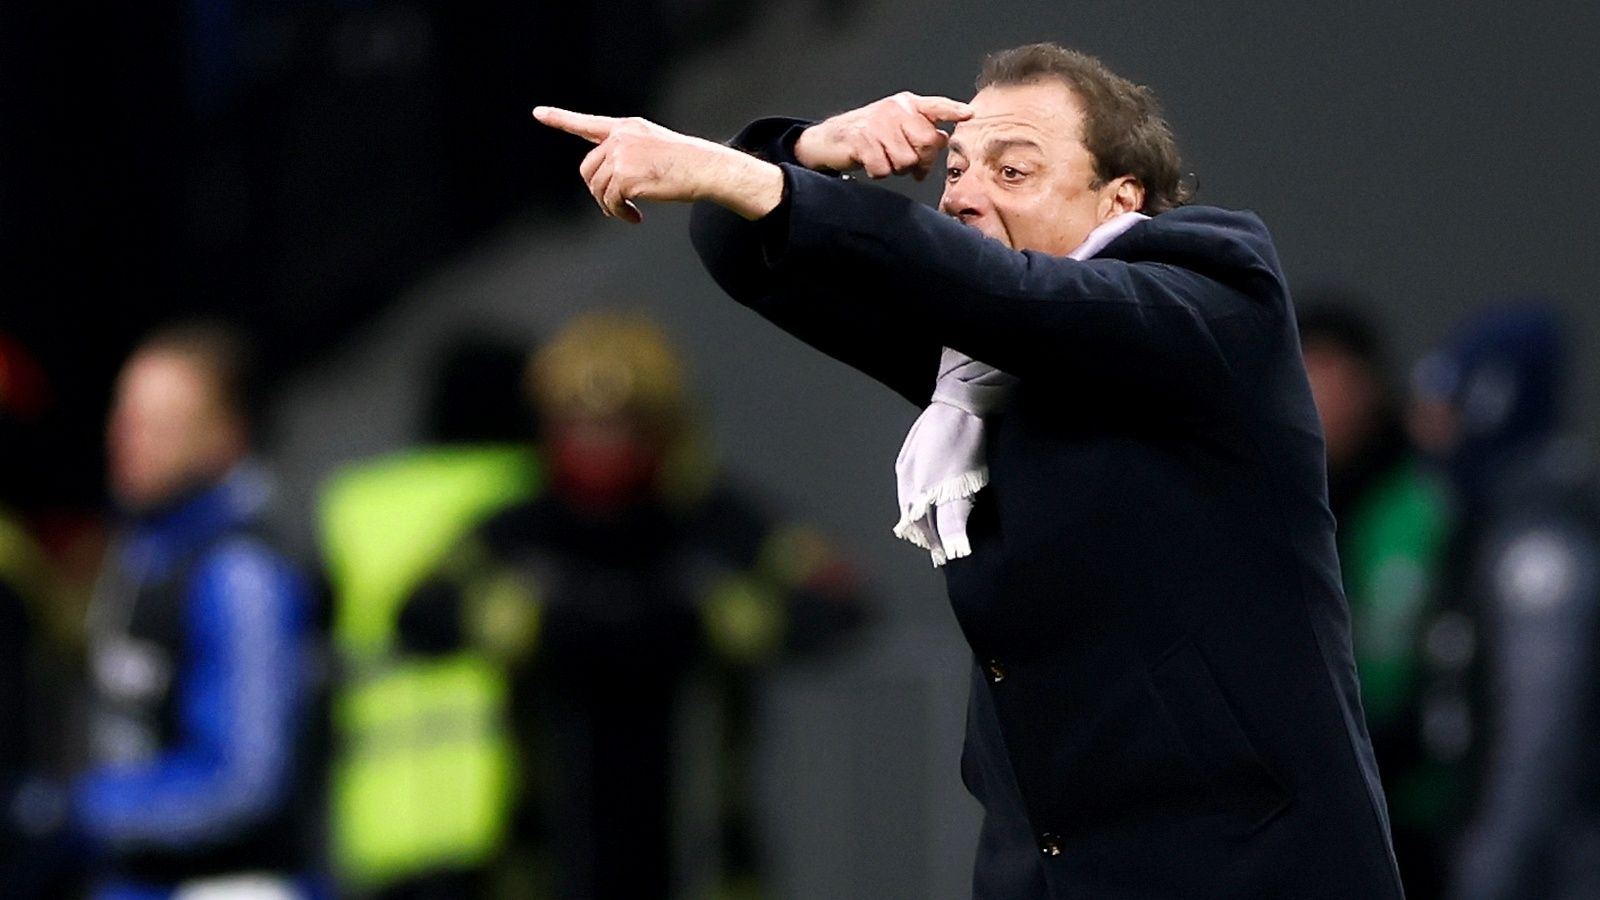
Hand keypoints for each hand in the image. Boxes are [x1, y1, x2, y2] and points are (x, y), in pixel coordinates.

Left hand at [533, 106, 783, 222]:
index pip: (587, 123)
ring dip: (610, 206)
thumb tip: (605, 185)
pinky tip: (636, 217)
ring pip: (597, 188)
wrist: (705, 168)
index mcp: (627, 128)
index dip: (560, 118)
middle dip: (597, 191)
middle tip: (615, 206)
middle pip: (588, 169)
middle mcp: (620, 138)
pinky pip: (609, 202)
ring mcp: (621, 155)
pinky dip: (620, 214)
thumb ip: (627, 155)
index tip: (538, 113)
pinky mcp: (624, 176)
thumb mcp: (654, 147)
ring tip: (629, 212)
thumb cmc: (686, 163)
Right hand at [794, 92, 973, 179]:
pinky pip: (884, 169)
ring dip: (896, 168)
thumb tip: (944, 140)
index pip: (935, 106)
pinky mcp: (861, 140)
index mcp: (907, 104)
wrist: (831, 138)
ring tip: (885, 159)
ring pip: (906, 160)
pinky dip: (879, 172)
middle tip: (910, 164)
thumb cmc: (868, 134)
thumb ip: (921, 131)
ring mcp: (878, 124)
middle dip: (921, 160)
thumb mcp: (897, 127)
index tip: (970, 114)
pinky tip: (871, 163)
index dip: (952, 110)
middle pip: (926, 143)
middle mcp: (894, 109)